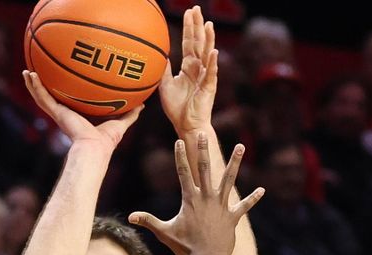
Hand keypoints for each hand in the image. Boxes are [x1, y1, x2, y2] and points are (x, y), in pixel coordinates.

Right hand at [22, 71, 142, 150]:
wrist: (95, 149)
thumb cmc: (106, 142)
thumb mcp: (120, 123)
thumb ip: (130, 115)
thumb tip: (143, 105)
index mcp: (76, 117)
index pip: (67, 103)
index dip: (62, 93)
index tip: (59, 82)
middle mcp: (65, 114)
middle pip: (51, 97)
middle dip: (44, 86)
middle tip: (37, 73)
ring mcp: (59, 114)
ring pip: (42, 96)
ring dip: (33, 84)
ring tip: (26, 71)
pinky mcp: (56, 113)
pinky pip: (42, 97)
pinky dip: (35, 86)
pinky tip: (29, 74)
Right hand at [129, 133, 262, 254]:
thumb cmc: (185, 247)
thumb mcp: (164, 232)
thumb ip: (148, 221)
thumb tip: (130, 217)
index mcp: (190, 199)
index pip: (183, 173)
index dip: (180, 156)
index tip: (179, 141)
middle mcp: (207, 198)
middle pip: (205, 168)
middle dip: (203, 150)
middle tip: (204, 133)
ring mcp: (221, 206)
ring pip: (229, 179)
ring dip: (235, 163)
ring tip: (241, 146)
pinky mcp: (233, 217)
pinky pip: (244, 206)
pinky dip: (252, 199)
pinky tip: (262, 190)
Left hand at [159, 6, 217, 136]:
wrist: (186, 126)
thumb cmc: (177, 108)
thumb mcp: (165, 86)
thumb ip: (164, 70)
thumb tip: (159, 55)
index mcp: (189, 67)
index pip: (189, 42)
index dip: (189, 27)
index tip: (188, 12)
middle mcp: (199, 69)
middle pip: (199, 43)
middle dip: (198, 26)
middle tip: (197, 8)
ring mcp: (205, 77)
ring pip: (207, 54)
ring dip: (208, 39)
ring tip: (208, 24)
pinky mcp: (208, 88)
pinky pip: (210, 73)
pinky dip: (212, 62)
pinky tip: (213, 51)